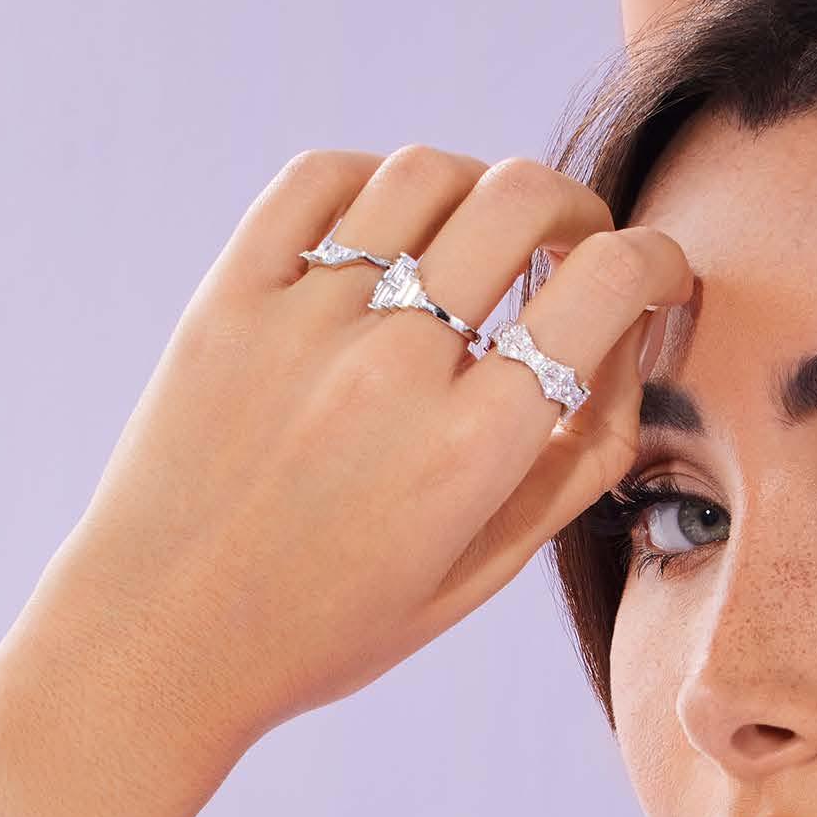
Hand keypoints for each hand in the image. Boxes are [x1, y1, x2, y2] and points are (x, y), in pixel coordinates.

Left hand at [32, 146, 692, 751]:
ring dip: (480, 191)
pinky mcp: (230, 298)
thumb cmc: (326, 628)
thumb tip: (625, 353)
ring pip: (429, 174)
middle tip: (575, 249)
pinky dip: (374, 182)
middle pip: (527, 201)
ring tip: (477, 242)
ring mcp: (304, 322)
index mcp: (473, 450)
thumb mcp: (477, 578)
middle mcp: (395, 370)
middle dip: (580, 211)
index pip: (607, 287)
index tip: (656, 275)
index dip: (659, 262)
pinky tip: (388, 230)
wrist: (157, 643)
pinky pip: (320, 180)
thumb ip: (571, 469)